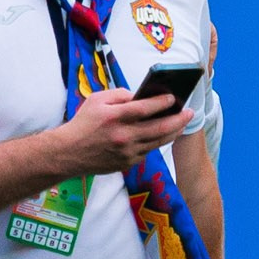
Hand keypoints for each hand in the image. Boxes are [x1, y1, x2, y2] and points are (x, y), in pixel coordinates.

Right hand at [55, 87, 188, 175]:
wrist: (68, 152)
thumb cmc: (83, 123)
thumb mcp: (96, 100)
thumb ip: (120, 95)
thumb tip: (140, 96)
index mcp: (115, 117)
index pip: (145, 108)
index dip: (162, 102)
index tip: (173, 98)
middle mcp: (123, 136)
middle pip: (159, 128)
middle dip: (178, 119)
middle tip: (190, 112)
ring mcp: (127, 152)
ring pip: (158, 142)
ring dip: (173, 132)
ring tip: (182, 123)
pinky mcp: (127, 163)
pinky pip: (148, 151)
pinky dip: (157, 142)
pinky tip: (164, 134)